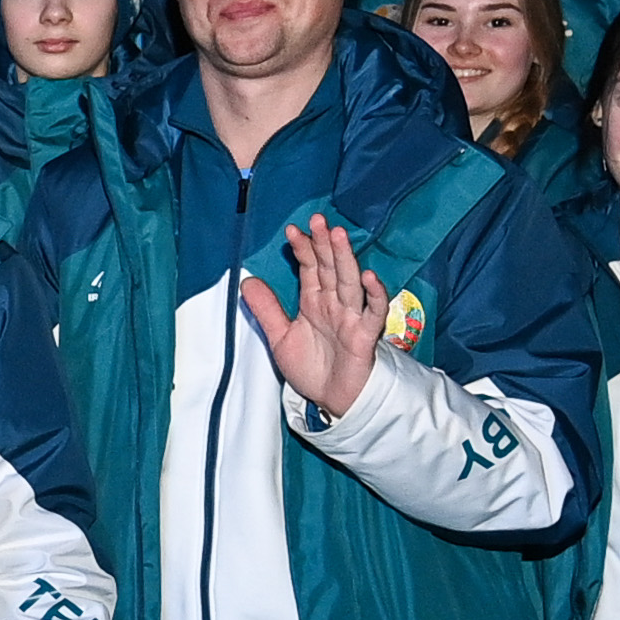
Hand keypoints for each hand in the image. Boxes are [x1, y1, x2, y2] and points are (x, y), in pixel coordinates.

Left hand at [235, 211, 400, 418]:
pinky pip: (373, 313)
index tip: (292, 230)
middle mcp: (334, 304)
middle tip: (318, 219)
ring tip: (338, 235)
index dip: (303, 249)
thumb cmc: (313, 368)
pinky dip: (374, 295)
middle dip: (324, 244)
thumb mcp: (281, 338)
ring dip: (345, 259)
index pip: (310, 268)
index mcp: (315, 301)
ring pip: (349, 282)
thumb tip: (246, 281)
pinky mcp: (365, 336)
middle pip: (331, 268)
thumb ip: (266, 310)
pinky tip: (369, 277)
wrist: (334, 401)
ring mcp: (351, 317)